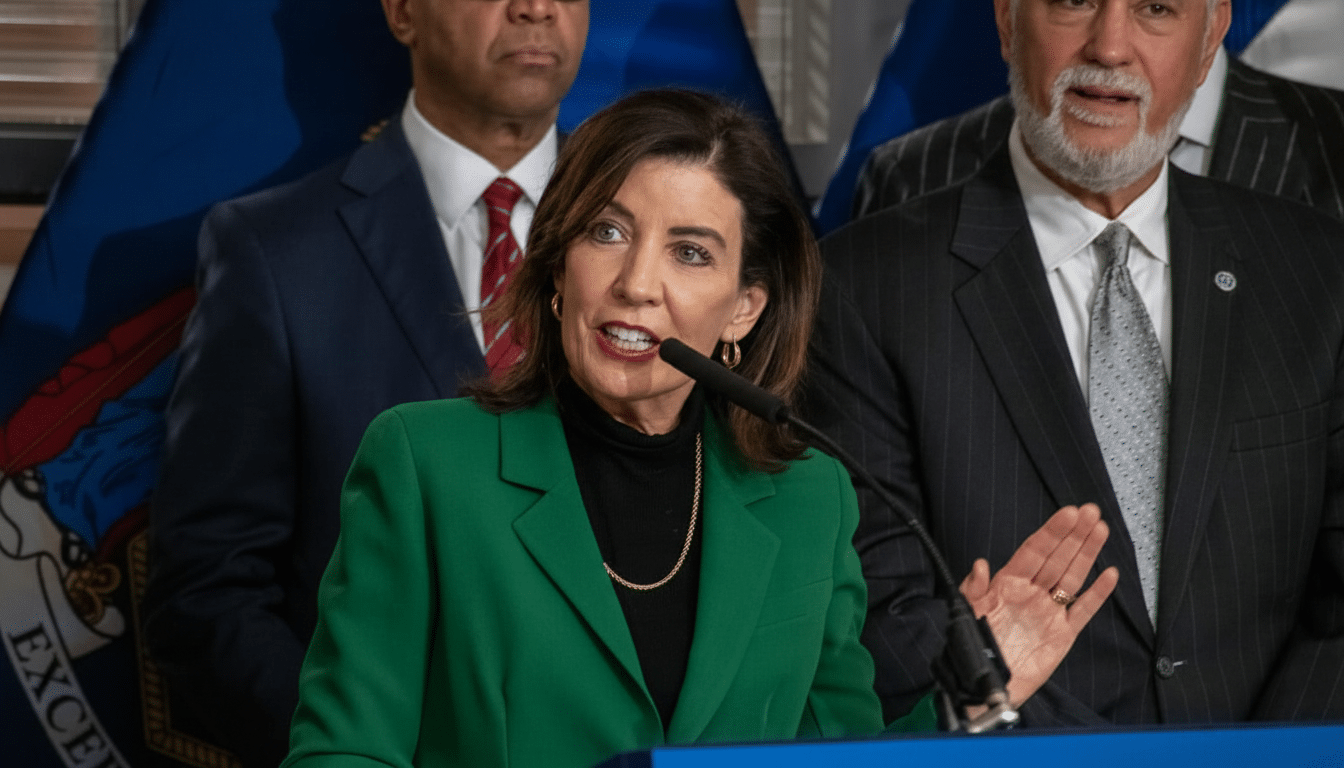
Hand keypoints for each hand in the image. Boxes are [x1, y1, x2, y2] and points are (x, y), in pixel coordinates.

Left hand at [959, 503, 1118, 706]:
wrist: (986, 684)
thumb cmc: (974, 646)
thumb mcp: (967, 613)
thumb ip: (973, 588)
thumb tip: (980, 564)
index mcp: (1008, 583)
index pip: (1035, 550)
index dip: (1052, 531)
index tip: (1067, 513)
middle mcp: (1032, 593)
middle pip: (1058, 557)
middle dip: (1074, 534)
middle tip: (1091, 512)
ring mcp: (1049, 611)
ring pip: (1073, 576)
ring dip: (1087, 553)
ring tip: (1100, 530)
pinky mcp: (1062, 634)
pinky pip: (1083, 610)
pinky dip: (1096, 594)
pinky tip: (1109, 574)